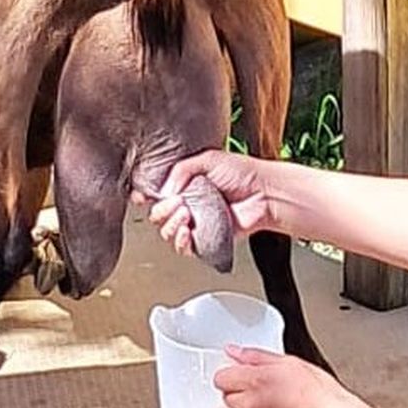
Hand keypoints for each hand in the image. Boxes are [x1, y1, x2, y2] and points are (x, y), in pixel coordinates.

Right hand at [138, 150, 274, 253]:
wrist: (264, 193)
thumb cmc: (243, 173)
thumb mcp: (208, 159)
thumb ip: (181, 170)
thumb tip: (165, 189)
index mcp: (184, 184)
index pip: (156, 192)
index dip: (145, 196)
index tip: (143, 196)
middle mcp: (188, 204)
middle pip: (158, 215)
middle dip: (162, 210)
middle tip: (177, 203)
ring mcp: (196, 223)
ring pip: (167, 232)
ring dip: (171, 225)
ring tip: (185, 215)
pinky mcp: (205, 240)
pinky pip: (184, 248)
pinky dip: (180, 242)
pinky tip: (186, 232)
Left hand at [213, 345, 367, 407]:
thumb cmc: (321, 396)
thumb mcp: (291, 363)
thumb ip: (257, 356)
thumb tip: (235, 351)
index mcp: (257, 380)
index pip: (222, 376)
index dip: (231, 373)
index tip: (240, 373)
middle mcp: (251, 405)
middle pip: (223, 395)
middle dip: (234, 390)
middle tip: (252, 388)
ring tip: (247, 407)